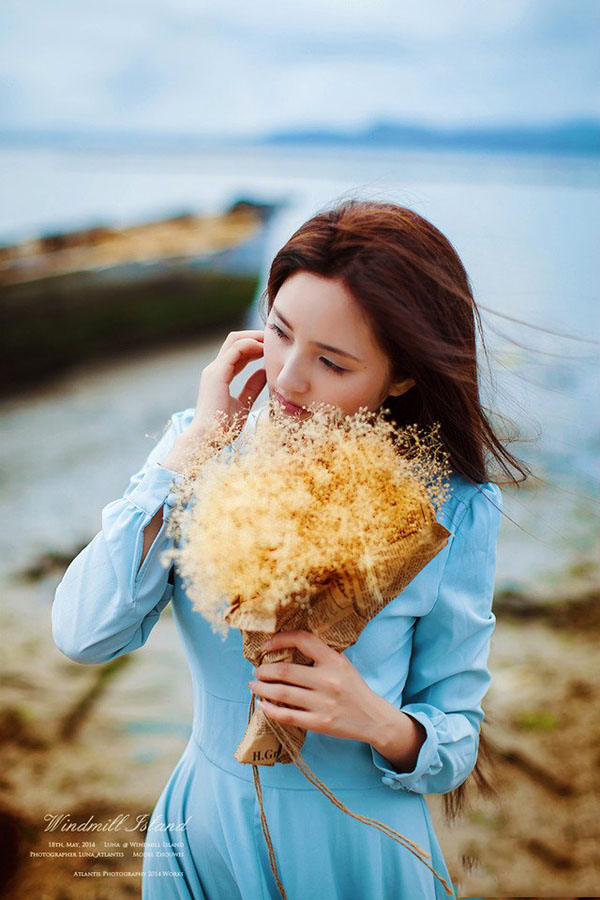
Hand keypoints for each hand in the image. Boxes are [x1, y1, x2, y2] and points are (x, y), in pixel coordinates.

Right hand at [190, 329, 266, 436]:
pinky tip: (263, 348)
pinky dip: (250, 345)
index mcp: (220, 375)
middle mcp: (215, 369)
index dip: (255, 346)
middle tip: (274, 339)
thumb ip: (252, 387)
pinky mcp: (217, 373)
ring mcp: (214, 370)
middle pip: (235, 341)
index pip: (237, 351)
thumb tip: (264, 372)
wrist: (208, 437)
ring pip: (234, 341)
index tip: (272, 347)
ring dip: (255, 337)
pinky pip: (235, 350)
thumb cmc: (224, 426)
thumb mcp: (244, 403)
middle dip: (255, 336)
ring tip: (271, 341)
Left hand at [247, 629, 385, 744]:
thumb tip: (285, 646)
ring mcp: (323, 703)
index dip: (280, 639)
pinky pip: (288, 716)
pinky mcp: (320, 723)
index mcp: (334, 661)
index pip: (303, 640)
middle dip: (264, 671)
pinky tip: (262, 706)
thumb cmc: (353, 687)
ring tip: (254, 685)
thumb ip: (319, 655)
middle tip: (256, 670)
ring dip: (262, 688)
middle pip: (285, 672)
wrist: (373, 717)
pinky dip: (270, 710)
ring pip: (282, 694)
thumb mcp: (342, 664)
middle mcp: (328, 680)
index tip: (267, 645)